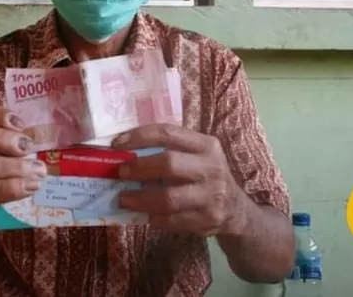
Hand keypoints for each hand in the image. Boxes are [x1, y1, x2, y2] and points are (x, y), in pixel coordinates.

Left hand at [111, 124, 244, 236]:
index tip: (116, 143)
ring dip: (141, 198)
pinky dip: (155, 218)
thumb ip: (169, 151)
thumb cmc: (205, 176)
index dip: (139, 136)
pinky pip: (174, 220)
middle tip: (120, 172)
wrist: (236, 209)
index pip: (168, 133)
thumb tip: (124, 152)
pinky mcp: (209, 219)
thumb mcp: (196, 156)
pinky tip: (145, 215)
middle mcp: (212, 167)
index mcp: (206, 145)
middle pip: (169, 163)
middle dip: (139, 168)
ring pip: (169, 197)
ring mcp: (212, 195)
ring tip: (124, 199)